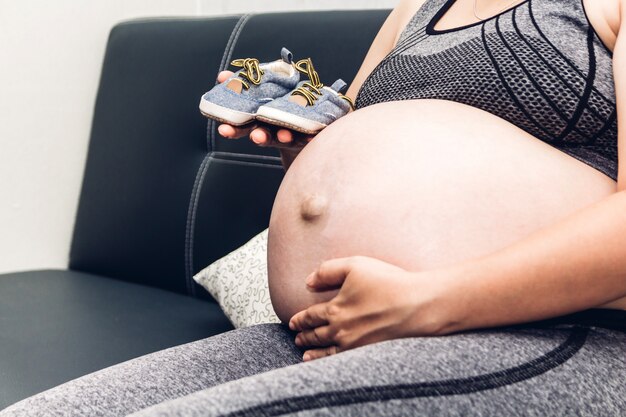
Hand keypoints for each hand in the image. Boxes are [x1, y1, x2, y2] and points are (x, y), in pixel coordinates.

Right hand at [215, 71, 314, 150]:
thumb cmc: (279, 106)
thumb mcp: (259, 93)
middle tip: (255, 137)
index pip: (244, 127)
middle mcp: (274, 131)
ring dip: (284, 137)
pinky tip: (312, 136)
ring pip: (285, 137)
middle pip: (262, 135)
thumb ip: (241, 85)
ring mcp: (291, 134)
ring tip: (283, 135)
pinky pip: (309, 136)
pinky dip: (310, 136)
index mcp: (260, 122)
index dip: (233, 129)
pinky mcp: (307, 134)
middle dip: (257, 136)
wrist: (306, 125)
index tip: (224, 129)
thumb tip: (222, 76)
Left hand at [288, 256, 450, 361]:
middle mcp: (340, 329)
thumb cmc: (388, 282)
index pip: (311, 315)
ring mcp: (354, 344)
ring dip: (312, 350)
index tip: (292, 322)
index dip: (300, 319)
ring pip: (325, 349)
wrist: (417, 305)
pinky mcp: (367, 352)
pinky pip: (341, 360)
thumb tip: (308, 282)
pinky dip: (327, 361)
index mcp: (335, 308)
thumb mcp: (354, 266)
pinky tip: (324, 362)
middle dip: (304, 335)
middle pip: (316, 334)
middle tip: (296, 336)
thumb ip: (328, 271)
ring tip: (304, 352)